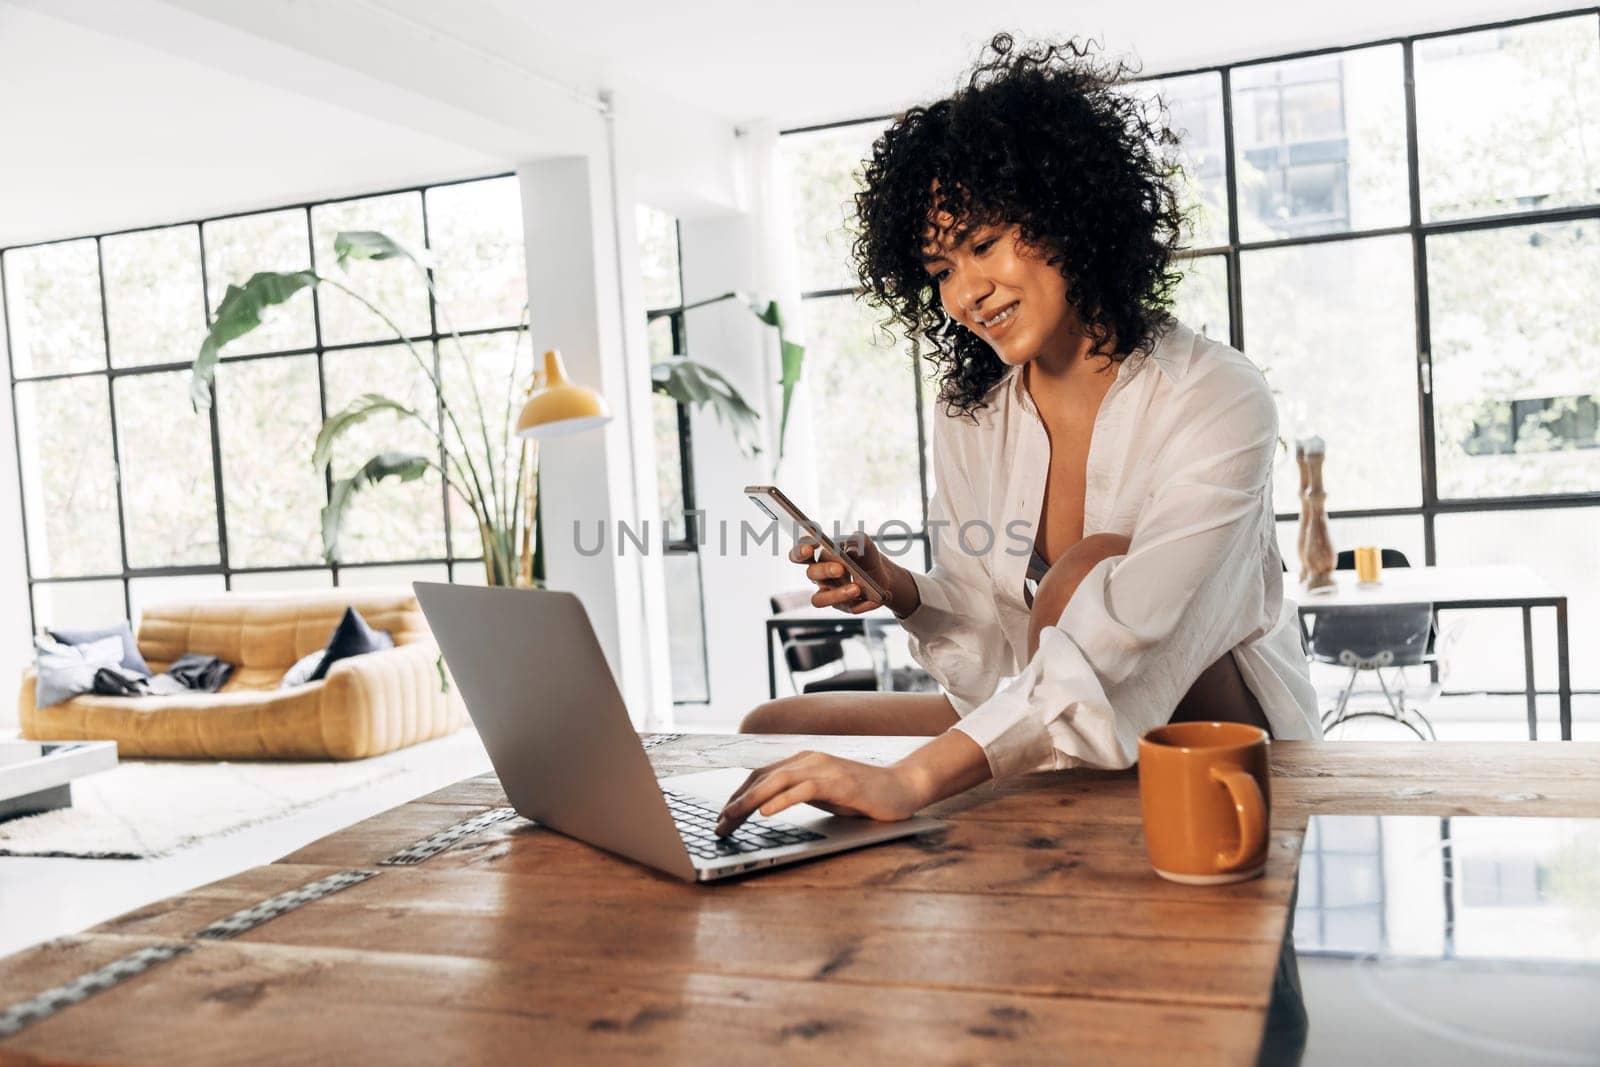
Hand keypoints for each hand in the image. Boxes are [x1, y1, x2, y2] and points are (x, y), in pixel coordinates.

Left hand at [715, 750, 922, 835]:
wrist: (901, 787)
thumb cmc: (861, 795)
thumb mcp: (823, 794)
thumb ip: (797, 793)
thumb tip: (765, 807)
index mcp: (803, 761)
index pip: (761, 777)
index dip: (738, 796)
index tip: (722, 818)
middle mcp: (809, 759)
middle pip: (762, 778)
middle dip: (736, 802)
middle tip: (718, 825)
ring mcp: (824, 768)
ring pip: (777, 781)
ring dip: (750, 802)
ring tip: (731, 818)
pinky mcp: (839, 781)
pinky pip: (803, 789)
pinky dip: (781, 800)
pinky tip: (766, 812)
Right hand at [791, 532, 913, 615]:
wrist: (882, 575)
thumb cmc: (866, 556)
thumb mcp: (865, 543)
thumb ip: (858, 540)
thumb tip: (852, 547)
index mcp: (820, 556)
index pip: (801, 553)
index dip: (800, 551)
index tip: (810, 547)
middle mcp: (820, 576)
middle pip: (811, 574)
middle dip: (824, 570)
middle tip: (841, 569)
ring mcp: (829, 593)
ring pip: (819, 599)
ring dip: (837, 594)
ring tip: (857, 589)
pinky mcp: (843, 606)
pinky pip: (847, 608)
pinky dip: (862, 604)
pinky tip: (875, 600)